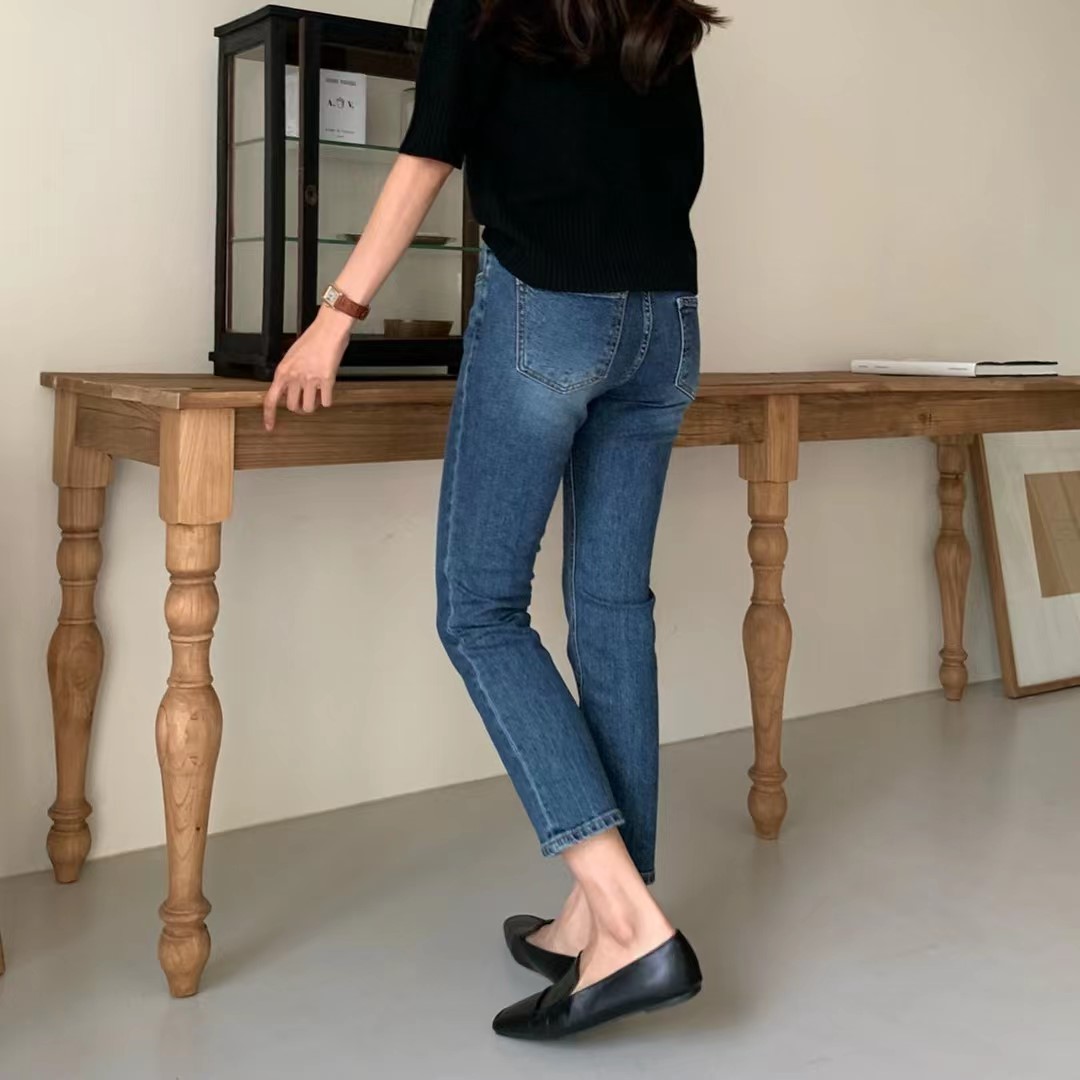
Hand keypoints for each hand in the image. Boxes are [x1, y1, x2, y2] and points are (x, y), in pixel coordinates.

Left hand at [263, 307, 352, 430]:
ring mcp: (310, 379)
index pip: (271, 399)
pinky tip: (328, 390)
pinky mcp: (327, 380)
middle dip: (299, 407)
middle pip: (292, 407)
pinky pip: (326, 402)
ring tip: (317, 394)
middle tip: (305, 399)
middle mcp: (294, 376)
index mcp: (282, 371)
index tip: (269, 427)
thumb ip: (289, 374)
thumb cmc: (313, 340)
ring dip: (313, 405)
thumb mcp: (292, 357)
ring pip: (309, 408)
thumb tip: (290, 392)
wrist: (329, 329)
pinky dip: (328, 400)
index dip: (269, 416)